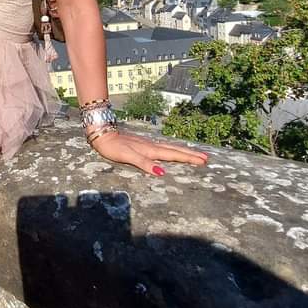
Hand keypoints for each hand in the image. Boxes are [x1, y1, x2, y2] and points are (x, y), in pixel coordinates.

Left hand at [86, 126, 208, 175]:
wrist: (102, 134)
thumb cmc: (113, 147)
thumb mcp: (127, 156)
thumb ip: (144, 163)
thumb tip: (162, 172)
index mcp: (150, 150)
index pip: (173, 155)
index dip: (188, 158)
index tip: (202, 161)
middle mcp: (151, 146)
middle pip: (175, 150)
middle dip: (190, 154)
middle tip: (205, 158)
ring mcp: (147, 144)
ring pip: (170, 148)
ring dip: (183, 151)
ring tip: (195, 154)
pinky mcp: (142, 144)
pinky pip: (162, 148)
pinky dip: (172, 150)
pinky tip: (171, 151)